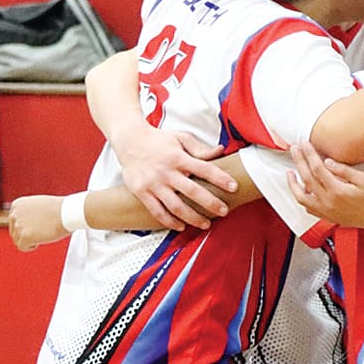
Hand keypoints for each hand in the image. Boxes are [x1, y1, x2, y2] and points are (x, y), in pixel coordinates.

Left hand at [8, 195, 69, 250]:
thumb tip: (24, 224)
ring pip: (17, 241)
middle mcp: (14, 214)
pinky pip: (22, 247)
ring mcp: (19, 225)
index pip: (13, 222)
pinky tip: (40, 241)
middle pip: (14, 232)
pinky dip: (30, 246)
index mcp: (17, 205)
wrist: (68, 212)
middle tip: (40, 232)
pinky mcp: (24, 236)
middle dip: (26, 234)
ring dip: (29, 240)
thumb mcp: (37, 205)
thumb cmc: (58, 209)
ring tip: (42, 234)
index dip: (25, 226)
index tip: (36, 226)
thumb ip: (27, 212)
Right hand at [117, 127, 235, 230]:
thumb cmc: (158, 140)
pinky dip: (170, 221)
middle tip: (224, 211)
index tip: (233, 187)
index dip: (220, 178)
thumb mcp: (180, 138)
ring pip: (176, 206)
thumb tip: (220, 151)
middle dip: (211, 203)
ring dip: (193, 218)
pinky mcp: (142, 193)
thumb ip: (200, 148)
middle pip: (193, 191)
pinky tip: (181, 226)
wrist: (129, 141)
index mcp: (178, 157)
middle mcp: (167, 172)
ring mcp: (154, 184)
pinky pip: (158, 212)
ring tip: (206, 224)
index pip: (204, 168)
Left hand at [286, 141, 363, 230]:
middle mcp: (328, 202)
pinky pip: (309, 209)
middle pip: (307, 179)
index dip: (309, 154)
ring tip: (290, 174)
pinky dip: (302, 199)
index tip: (305, 145)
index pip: (317, 168)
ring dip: (293, 184)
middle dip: (299, 162)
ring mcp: (327, 211)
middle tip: (295, 151)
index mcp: (337, 191)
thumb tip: (328, 162)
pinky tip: (302, 191)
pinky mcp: (328, 217)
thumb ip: (344, 170)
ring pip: (302, 198)